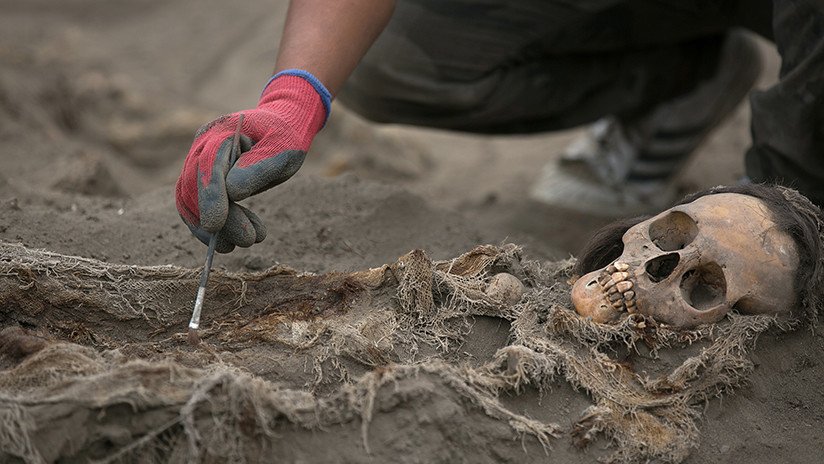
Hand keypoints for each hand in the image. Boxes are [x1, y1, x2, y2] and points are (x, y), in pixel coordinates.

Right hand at [175, 71, 330, 252]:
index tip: (215, 224)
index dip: (210, 196)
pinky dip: (214, 228)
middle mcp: (202, 147)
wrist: (281, 127)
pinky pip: (197, 208)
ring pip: (190, 202)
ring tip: (248, 241)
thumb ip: (258, 167)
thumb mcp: (282, 148)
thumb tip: (233, 192)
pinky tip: (234, 240)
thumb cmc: (284, 136)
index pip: (207, 165)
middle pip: (194, 187)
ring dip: (215, 228)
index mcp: (221, 133)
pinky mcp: (202, 181)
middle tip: (248, 240)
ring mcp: (198, 163)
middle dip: (217, 219)